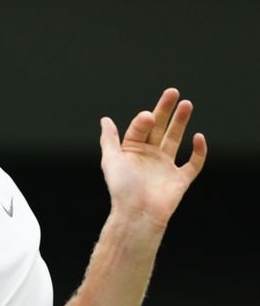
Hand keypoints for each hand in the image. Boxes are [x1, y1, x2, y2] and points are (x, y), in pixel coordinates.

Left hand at [99, 87, 207, 225]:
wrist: (138, 213)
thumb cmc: (122, 188)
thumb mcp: (111, 160)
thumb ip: (109, 139)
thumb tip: (105, 119)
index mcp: (131, 151)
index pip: (140, 128)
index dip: (144, 119)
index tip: (148, 116)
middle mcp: (148, 157)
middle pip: (159, 128)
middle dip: (165, 110)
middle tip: (173, 92)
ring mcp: (165, 167)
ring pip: (175, 139)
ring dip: (181, 122)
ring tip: (186, 104)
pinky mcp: (180, 179)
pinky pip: (193, 163)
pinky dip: (198, 151)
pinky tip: (198, 137)